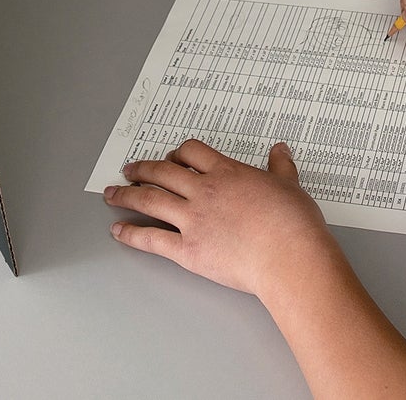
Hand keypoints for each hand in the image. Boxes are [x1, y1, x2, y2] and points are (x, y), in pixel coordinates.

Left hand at [105, 138, 342, 305]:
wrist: (288, 255)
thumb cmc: (292, 223)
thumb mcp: (289, 185)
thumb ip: (280, 166)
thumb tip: (281, 150)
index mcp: (227, 172)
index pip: (192, 153)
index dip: (177, 154)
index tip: (170, 158)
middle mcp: (204, 191)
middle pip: (163, 172)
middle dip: (142, 169)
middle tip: (129, 169)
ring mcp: (193, 220)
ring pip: (151, 199)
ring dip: (127, 195)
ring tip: (112, 193)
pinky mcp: (188, 250)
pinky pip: (151, 238)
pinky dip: (131, 233)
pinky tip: (118, 230)